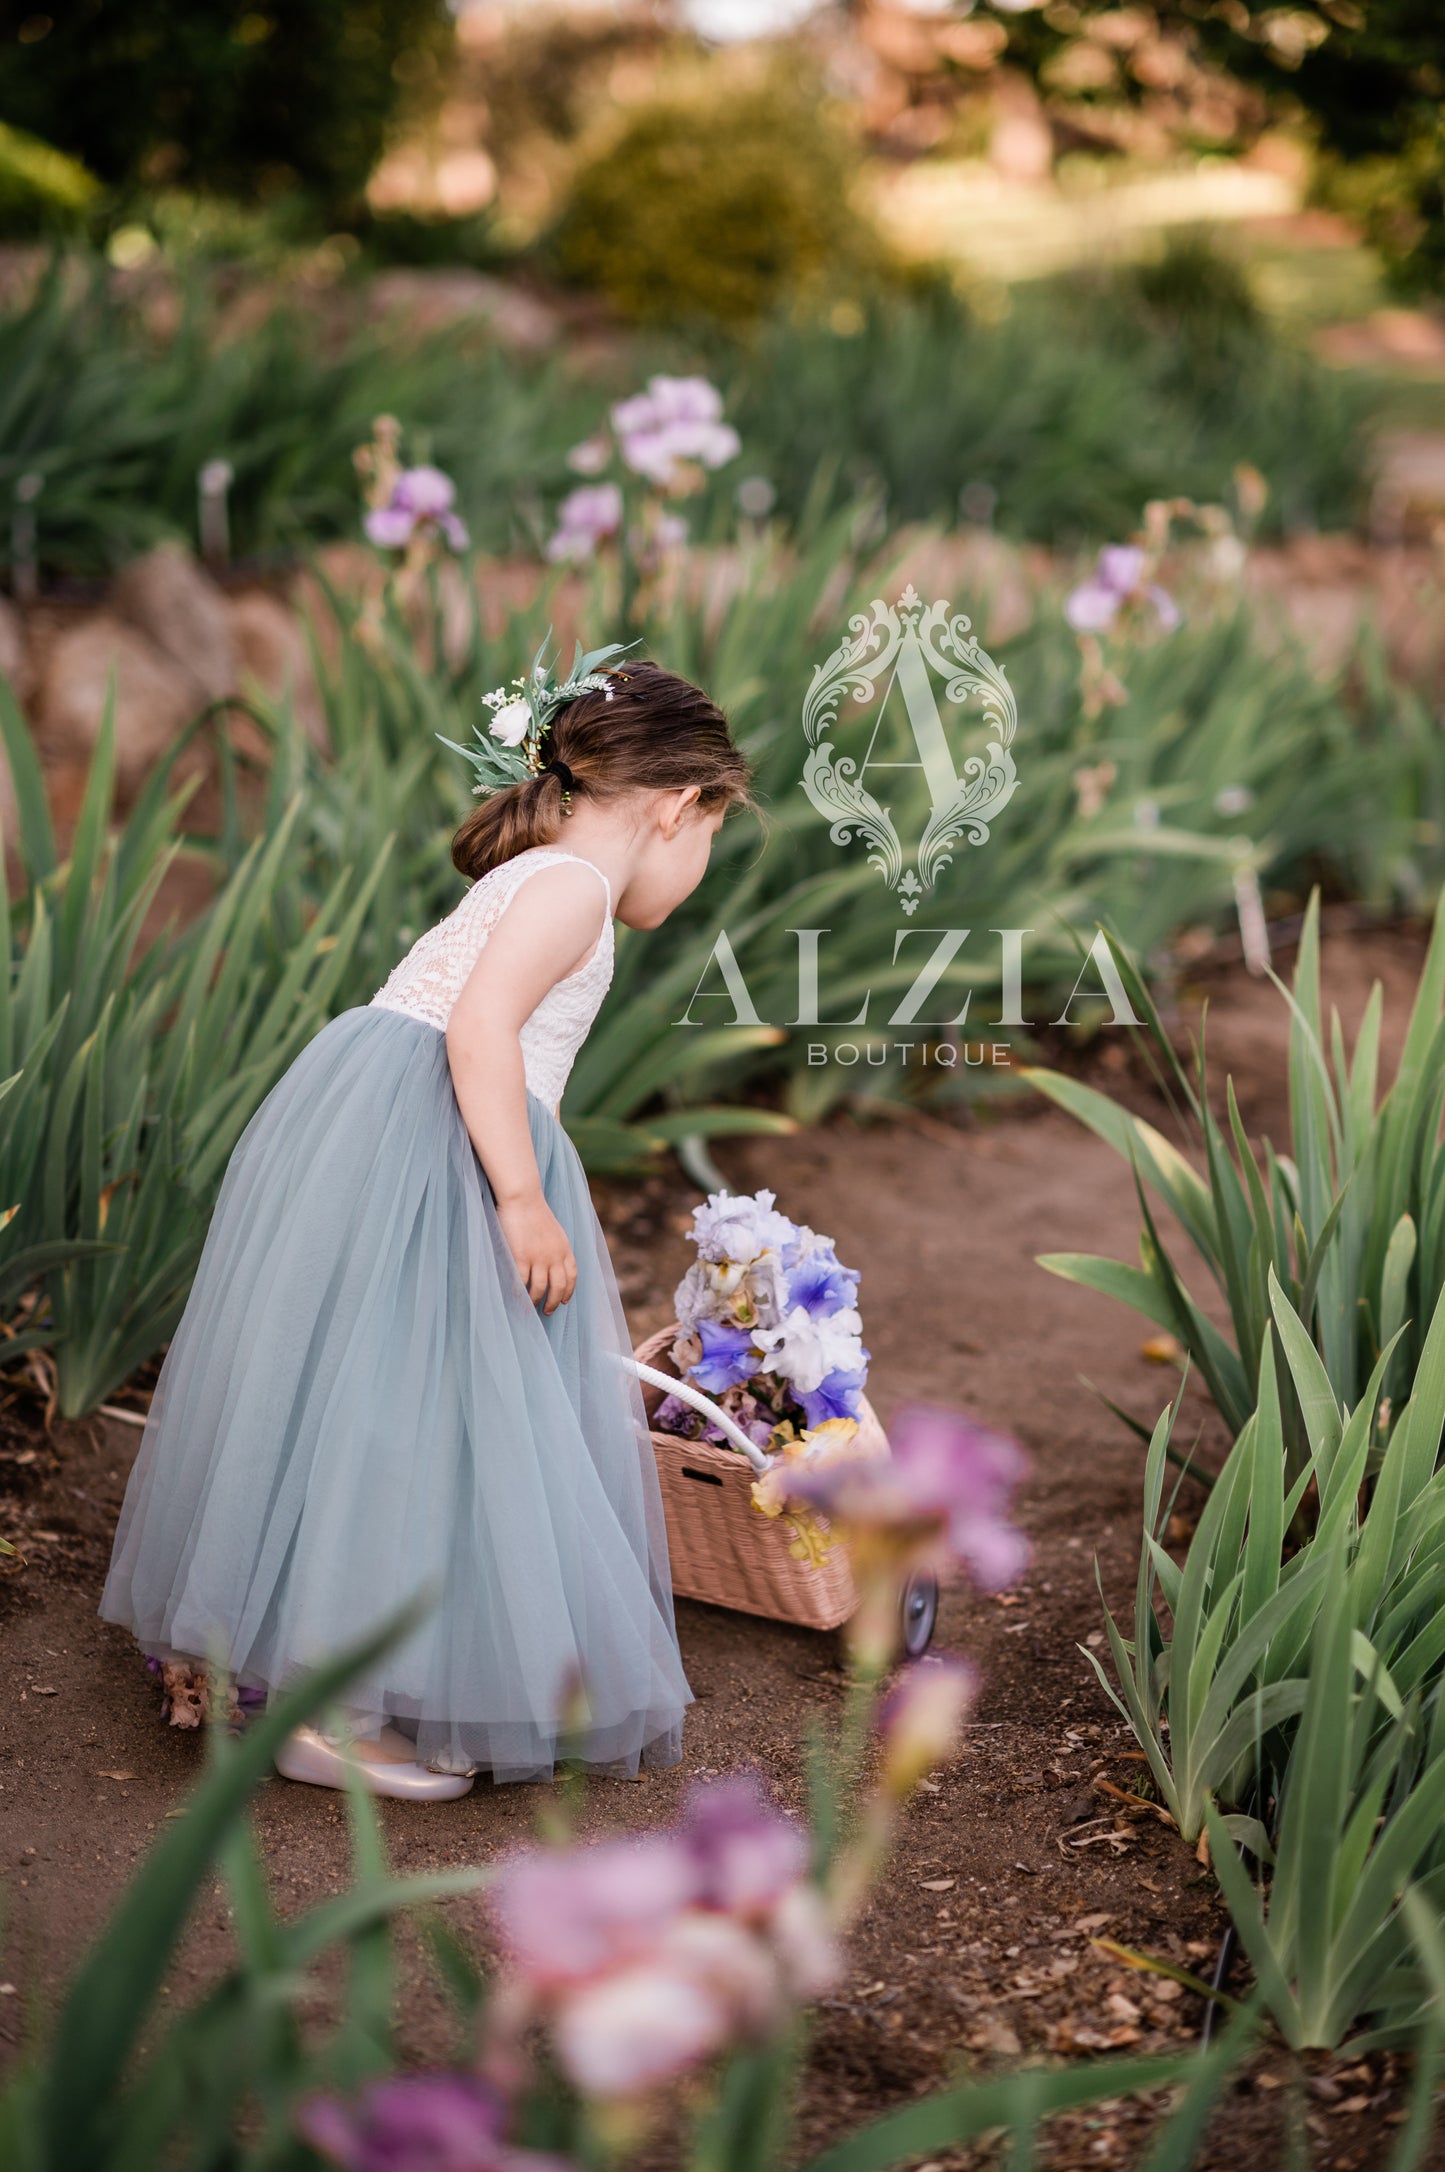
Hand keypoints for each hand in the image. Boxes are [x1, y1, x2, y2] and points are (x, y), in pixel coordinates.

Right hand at [496, 1191, 576, 1313]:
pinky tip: (515, 1298)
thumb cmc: (535, 1211)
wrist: (523, 1198)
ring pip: (539, 1288)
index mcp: (564, 1248)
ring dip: (535, 1300)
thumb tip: (553, 1263)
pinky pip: (521, 1282)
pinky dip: (519, 1292)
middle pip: (558, 1286)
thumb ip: (556, 1247)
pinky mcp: (521, 1257)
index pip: (572, 1275)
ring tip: (530, 1307)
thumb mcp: (554, 1231)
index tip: (564, 1301)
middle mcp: (555, 1256)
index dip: (569, 1291)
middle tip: (547, 1312)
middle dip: (553, 1302)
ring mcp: (538, 1258)